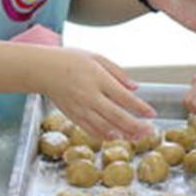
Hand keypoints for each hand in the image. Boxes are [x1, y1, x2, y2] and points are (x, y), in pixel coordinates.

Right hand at [39, 48, 156, 140]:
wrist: (43, 69)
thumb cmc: (70, 60)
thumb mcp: (96, 57)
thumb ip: (117, 72)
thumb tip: (135, 87)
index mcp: (98, 79)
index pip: (124, 97)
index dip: (140, 107)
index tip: (152, 114)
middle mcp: (90, 96)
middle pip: (117, 116)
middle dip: (135, 126)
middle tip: (149, 131)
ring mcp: (81, 108)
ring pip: (105, 127)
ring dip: (123, 134)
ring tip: (137, 137)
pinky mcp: (73, 116)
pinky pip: (91, 130)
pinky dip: (105, 136)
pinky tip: (116, 137)